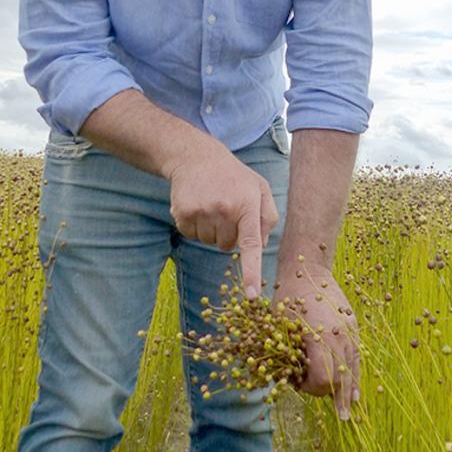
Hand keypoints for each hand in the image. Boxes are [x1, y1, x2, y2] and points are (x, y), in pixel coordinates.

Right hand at [168, 147, 278, 297]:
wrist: (196, 156)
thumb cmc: (233, 175)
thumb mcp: (260, 187)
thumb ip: (268, 216)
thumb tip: (262, 245)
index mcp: (248, 204)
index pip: (251, 245)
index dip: (250, 272)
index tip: (250, 295)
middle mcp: (225, 209)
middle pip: (226, 247)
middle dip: (227, 234)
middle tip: (225, 208)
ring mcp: (202, 211)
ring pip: (208, 243)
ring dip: (210, 229)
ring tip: (211, 204)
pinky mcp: (183, 212)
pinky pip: (191, 235)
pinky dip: (194, 225)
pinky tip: (197, 205)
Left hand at [274, 261, 358, 418]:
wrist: (307, 268)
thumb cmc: (288, 297)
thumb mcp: (281, 328)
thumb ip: (289, 356)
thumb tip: (290, 381)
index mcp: (320, 339)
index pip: (323, 380)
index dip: (311, 389)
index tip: (299, 384)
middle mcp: (340, 337)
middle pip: (343, 378)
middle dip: (336, 396)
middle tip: (341, 416)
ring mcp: (350, 330)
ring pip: (354, 367)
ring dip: (351, 387)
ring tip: (351, 406)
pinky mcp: (353, 324)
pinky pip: (357, 353)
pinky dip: (356, 370)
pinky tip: (355, 383)